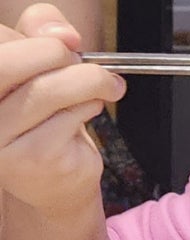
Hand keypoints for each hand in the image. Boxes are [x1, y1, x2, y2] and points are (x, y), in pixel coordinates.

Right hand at [0, 3, 125, 214]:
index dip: (36, 36)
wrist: (56, 182)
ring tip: (107, 85)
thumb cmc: (44, 118)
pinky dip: (90, 106)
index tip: (68, 42)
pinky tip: (92, 109)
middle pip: (8, 62)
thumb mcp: (39, 70)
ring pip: (47, 90)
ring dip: (89, 81)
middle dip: (55, 53)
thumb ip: (41, 36)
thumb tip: (64, 34)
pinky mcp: (32, 158)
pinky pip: (69, 118)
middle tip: (83, 61)